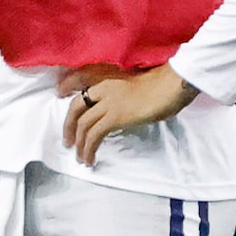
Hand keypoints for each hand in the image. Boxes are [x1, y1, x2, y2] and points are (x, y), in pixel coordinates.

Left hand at [56, 63, 195, 165]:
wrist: (175, 83)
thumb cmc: (165, 83)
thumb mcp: (138, 84)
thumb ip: (123, 94)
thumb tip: (122, 111)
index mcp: (108, 76)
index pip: (79, 78)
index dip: (66, 85)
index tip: (60, 93)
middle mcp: (103, 88)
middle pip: (75, 107)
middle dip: (68, 127)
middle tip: (68, 142)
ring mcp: (107, 102)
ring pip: (83, 125)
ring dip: (79, 144)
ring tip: (80, 158)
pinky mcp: (115, 117)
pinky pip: (94, 135)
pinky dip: (89, 149)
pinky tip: (90, 159)